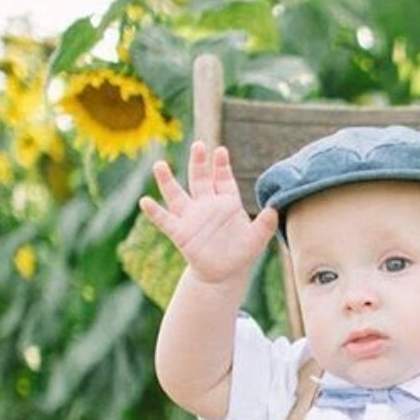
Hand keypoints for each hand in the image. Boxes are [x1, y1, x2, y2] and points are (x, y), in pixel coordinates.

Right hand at [140, 140, 277, 284]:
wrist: (225, 273)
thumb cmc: (241, 253)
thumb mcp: (256, 240)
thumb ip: (265, 225)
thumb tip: (274, 210)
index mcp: (226, 203)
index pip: (223, 179)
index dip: (221, 166)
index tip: (221, 151)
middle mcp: (206, 205)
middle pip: (200, 179)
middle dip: (199, 163)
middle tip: (198, 145)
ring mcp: (191, 217)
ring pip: (177, 195)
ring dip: (167, 181)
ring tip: (159, 165)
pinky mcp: (181, 232)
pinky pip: (165, 220)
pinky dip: (155, 212)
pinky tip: (145, 201)